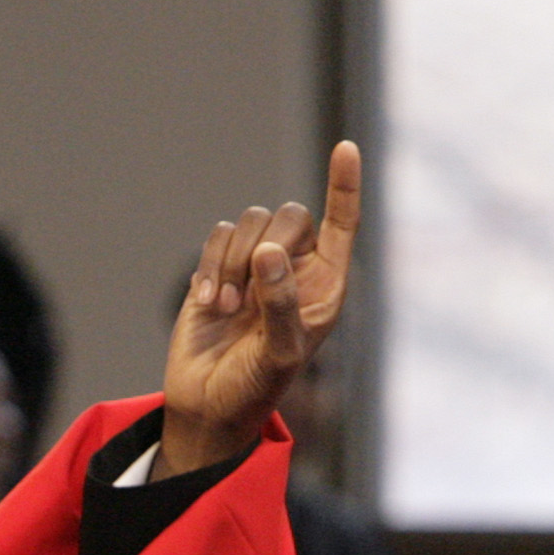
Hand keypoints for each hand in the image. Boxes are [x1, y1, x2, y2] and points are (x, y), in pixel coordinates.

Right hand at [157, 140, 361, 479]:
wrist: (207, 406)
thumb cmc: (255, 387)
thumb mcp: (278, 354)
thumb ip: (280, 303)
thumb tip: (268, 251)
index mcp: (326, 287)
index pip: (343, 224)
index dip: (344, 186)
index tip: (345, 148)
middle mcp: (295, 269)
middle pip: (290, 216)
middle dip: (264, 246)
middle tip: (245, 298)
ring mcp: (255, 268)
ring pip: (248, 221)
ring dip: (232, 262)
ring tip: (225, 310)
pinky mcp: (218, 269)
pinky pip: (217, 237)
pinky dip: (210, 268)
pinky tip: (207, 305)